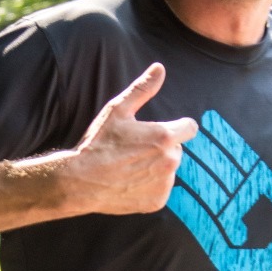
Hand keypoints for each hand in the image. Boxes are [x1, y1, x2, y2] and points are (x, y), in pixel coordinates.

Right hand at [62, 64, 196, 214]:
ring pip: (168, 170)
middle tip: (134, 149)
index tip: (163, 130)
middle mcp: (170, 161)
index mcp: (165, 137)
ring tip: (129, 166)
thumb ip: (142, 89)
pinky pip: (160, 190)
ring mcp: (165, 184)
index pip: (190, 128)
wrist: (81, 181)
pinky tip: (129, 182)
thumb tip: (160, 68)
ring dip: (156, 167)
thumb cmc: (99, 143)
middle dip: (161, 147)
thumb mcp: (117, 110)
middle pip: (176, 149)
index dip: (178, 126)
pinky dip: (150, 187)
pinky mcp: (157, 202)